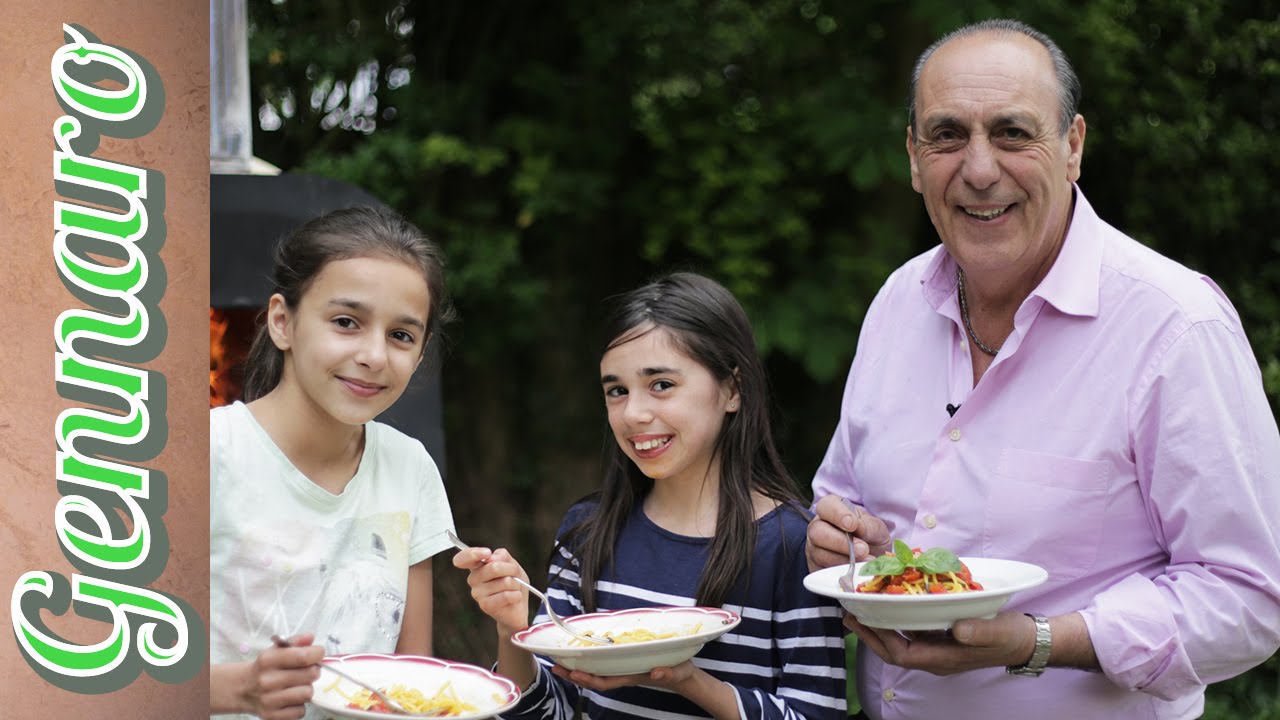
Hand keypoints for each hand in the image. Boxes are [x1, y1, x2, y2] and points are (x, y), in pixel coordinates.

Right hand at [243, 633, 323, 719]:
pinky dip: (299, 705)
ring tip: (298, 685)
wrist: (242, 689)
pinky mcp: (272, 716)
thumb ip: (294, 642)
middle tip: (308, 670)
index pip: (303, 657)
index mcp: (267, 660)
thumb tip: (310, 638)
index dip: (317, 653)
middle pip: (311, 675)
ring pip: (308, 694)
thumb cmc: (264, 668)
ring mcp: (269, 701)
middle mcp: (267, 681)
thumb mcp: (275, 650)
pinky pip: (301, 711)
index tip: (318, 653)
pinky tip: (291, 699)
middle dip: (314, 671)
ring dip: (307, 689)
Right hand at [452, 546, 531, 636]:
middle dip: (512, 569)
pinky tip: (515, 598)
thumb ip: (502, 556)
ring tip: (514, 589)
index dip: (472, 553)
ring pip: (504, 581)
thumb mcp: (512, 564)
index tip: (487, 553)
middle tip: (515, 576)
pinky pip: (506, 595)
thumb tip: (491, 557)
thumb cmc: (514, 584)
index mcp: (477, 567)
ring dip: (516, 584)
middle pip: (493, 567)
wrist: (519, 608)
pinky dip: (516, 595)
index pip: (463, 558)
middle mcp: (473, 579)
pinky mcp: (485, 605)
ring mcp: (477, 593)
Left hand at [551, 660, 697, 692]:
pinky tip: (580, 656)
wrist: (683, 675)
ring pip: (595, 673)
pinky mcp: (624, 663)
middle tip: (555, 668)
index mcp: (632, 676)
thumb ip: (668, 672)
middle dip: (574, 675)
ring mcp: (623, 670)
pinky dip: (589, 662)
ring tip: (560, 663)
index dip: (588, 679)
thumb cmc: (679, 672)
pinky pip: (603, 665)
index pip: (606, 682)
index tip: (574, 673)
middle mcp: (623, 674)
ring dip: (577, 669)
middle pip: (594, 679)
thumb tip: (656, 673)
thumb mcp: (677, 672)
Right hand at [806, 494, 891, 571]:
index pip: (826, 506)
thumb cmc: (870, 537)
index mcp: (832, 510)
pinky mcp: (817, 568)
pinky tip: (857, 572)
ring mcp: (815, 549)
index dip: (838, 514)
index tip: (852, 525)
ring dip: (844, 560)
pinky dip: (842, 573)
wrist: (871, 559)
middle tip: (862, 549)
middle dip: (840, 542)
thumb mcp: (875, 528)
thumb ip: (868, 526)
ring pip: (820, 554)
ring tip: (865, 562)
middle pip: (817, 532)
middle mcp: (818, 527)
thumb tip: (858, 528)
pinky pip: (823, 571)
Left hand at [845, 611, 1035, 675]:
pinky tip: (889, 605)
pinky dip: (897, 620)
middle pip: (893, 650)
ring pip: (900, 641)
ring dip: (879, 627)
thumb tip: (957, 628)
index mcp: (943, 659)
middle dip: (869, 633)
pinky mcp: (941, 639)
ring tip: (859, 609)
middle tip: (847, 612)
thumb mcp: (997, 631)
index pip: (901, 654)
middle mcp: (935, 657)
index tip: (860, 619)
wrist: (1025, 641)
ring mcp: (937, 649)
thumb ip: (977, 631)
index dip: (878, 638)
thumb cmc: (1010, 637)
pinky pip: (911, 633)